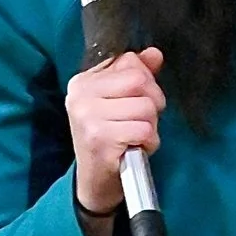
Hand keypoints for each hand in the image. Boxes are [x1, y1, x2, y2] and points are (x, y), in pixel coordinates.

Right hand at [67, 46, 165, 214]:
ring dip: (151, 127)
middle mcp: (81, 95)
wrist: (94, 182)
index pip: (130, 63)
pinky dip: (149, 142)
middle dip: (153, 104)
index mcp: (83, 81)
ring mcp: (88, 116)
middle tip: (141, 122)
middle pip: (141, 81)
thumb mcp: (119, 103)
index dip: (146, 83)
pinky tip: (134, 148)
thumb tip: (154, 54)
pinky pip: (145, 130)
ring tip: (134, 137)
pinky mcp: (100, 137)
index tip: (136, 102)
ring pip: (146, 107)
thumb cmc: (110, 140)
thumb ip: (135, 75)